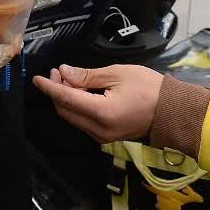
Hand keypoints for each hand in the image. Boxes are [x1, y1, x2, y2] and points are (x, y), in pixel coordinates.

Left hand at [31, 63, 163, 142]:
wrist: (173, 112)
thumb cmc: (150, 88)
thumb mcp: (118, 74)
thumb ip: (88, 76)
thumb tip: (65, 73)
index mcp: (101, 113)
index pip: (66, 99)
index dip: (49, 87)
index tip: (37, 78)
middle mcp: (98, 130)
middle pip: (66, 111)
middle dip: (57, 91)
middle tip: (57, 72)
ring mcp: (102, 136)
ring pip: (73, 117)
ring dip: (66, 99)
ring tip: (67, 78)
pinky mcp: (106, 137)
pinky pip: (83, 122)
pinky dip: (76, 107)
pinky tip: (79, 92)